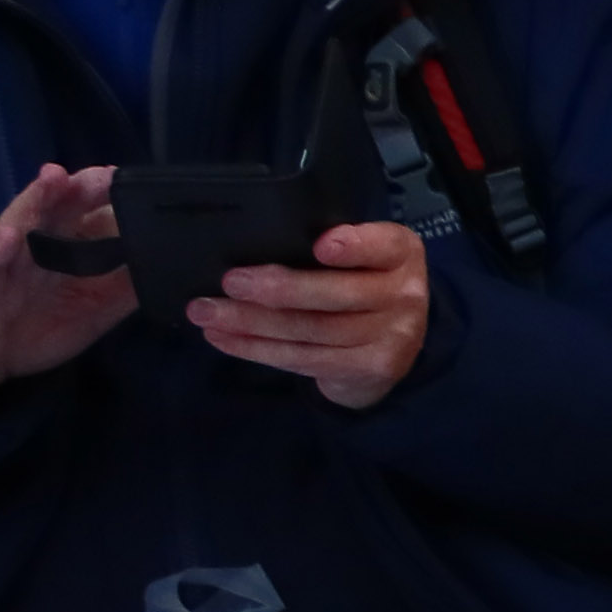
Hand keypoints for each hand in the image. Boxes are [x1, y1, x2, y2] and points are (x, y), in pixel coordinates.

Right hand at [0, 165, 135, 401]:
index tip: (140, 186)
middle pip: (58, 208)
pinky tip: (8, 237)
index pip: (90, 215)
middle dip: (80, 188)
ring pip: (20, 222)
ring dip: (38, 199)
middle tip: (105, 174)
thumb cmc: (38, 324)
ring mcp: (4, 260)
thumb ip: (125, 287)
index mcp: (65, 248)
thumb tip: (168, 267)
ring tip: (55, 177)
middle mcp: (35, 244)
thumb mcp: (92, 309)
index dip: (111, 200)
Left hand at [192, 221, 433, 409]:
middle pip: (335, 295)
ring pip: (311, 330)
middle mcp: (405, 295)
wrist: (395, 343)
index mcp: (401, 253)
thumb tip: (256, 242)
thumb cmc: (361, 281)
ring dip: (251, 323)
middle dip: (278, 290)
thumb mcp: (362, 254)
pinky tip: (224, 338)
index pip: (381, 245)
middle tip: (230, 282)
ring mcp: (391, 337)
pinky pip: (304, 359)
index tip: (320, 246)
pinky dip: (257, 349)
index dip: (353, 246)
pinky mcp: (368, 369)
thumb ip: (332, 245)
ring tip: (207, 313)